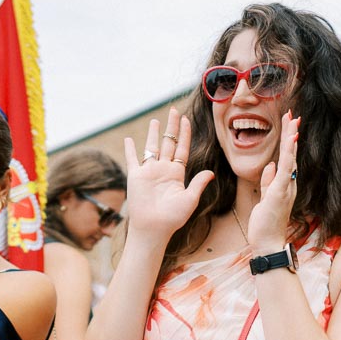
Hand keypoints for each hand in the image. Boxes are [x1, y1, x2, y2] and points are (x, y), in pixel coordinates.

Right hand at [121, 108, 214, 243]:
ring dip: (153, 134)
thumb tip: (210, 172)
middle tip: (173, 111)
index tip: (186, 120)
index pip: (181, 149)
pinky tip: (129, 139)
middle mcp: (163, 170)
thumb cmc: (172, 218)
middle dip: (171, 127)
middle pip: (168, 143)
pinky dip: (130, 149)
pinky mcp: (136, 176)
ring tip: (155, 120)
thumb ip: (198, 183)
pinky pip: (132, 160)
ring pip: (151, 147)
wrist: (153, 228)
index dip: (184, 134)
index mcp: (177, 174)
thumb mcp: (189, 199)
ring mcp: (149, 172)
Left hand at [248, 111, 301, 251]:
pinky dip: (289, 153)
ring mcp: (287, 187)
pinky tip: (291, 139)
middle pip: (291, 153)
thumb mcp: (265, 199)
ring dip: (291, 138)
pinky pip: (286, 169)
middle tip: (292, 113)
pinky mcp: (281, 192)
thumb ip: (268, 182)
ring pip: (290, 157)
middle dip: (291, 133)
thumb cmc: (266, 225)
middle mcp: (289, 183)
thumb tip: (270, 166)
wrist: (268, 244)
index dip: (287, 140)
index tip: (287, 123)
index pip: (286, 158)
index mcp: (284, 184)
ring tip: (292, 119)